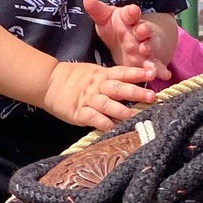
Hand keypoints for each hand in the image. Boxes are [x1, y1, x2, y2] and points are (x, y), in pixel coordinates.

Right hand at [41, 58, 156, 130]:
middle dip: (136, 92)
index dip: (137, 73)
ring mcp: (88, 99)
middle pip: (119, 88)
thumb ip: (112, 79)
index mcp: (103, 75)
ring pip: (108, 104)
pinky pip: (94, 119)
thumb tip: (136, 86)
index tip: (153, 73)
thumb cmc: (75, 79)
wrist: (49, 82)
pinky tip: (115, 129)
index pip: (122, 72)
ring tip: (138, 116)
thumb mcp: (95, 73)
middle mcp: (98, 86)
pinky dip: (105, 124)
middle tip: (152, 97)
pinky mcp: (79, 113)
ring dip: (123, 111)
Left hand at [83, 0, 169, 80]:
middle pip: (142, 29)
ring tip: (147, 51)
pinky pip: (155, 65)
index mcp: (129, 18)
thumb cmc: (118, 27)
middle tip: (142, 30)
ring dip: (149, 49)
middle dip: (143, 30)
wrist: (135, 38)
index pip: (130, 13)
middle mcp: (139, 31)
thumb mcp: (105, 18)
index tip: (132, 11)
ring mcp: (146, 46)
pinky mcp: (148, 60)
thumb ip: (97, 10)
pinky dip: (160, 70)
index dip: (131, 12)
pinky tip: (164, 75)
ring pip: (149, 47)